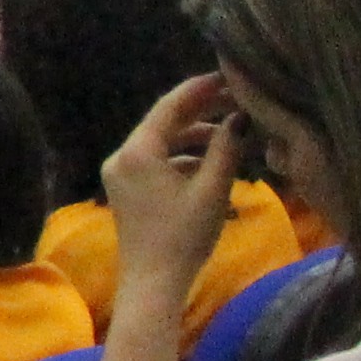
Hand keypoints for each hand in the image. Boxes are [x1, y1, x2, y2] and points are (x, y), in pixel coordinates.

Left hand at [101, 73, 243, 283]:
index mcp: (137, 151)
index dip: (199, 89)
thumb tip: (241, 118)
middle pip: (163, 123)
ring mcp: (120, 174)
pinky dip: (181, 158)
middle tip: (235, 100)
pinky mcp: (126, 190)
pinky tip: (210, 164)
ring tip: (230, 134)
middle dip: (199, 112)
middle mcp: (121, 156)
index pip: (169, 106)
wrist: (153, 283)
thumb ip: (226, 149)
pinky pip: (155, 162)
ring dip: (193, 137)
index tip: (225, 77)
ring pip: (160, 144)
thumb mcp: (212, 190)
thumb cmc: (185, 236)